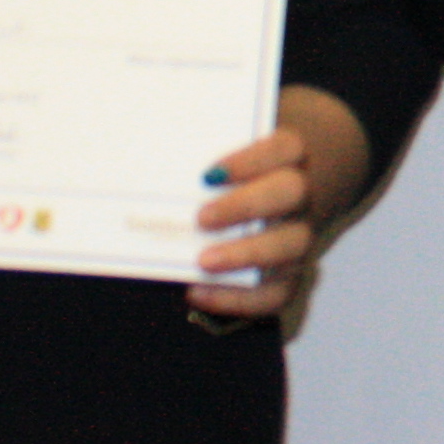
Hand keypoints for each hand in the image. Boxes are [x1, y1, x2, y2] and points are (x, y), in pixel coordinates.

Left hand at [186, 86, 374, 320]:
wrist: (278, 194)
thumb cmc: (237, 168)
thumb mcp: (227, 144)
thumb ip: (198, 145)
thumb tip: (142, 148)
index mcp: (290, 152)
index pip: (283, 147)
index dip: (251, 160)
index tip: (208, 175)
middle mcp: (301, 193)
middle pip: (292, 191)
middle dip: (247, 205)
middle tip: (202, 218)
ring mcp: (298, 233)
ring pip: (293, 244)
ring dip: (247, 254)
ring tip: (203, 262)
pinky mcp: (289, 273)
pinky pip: (278, 291)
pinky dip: (241, 299)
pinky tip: (198, 292)